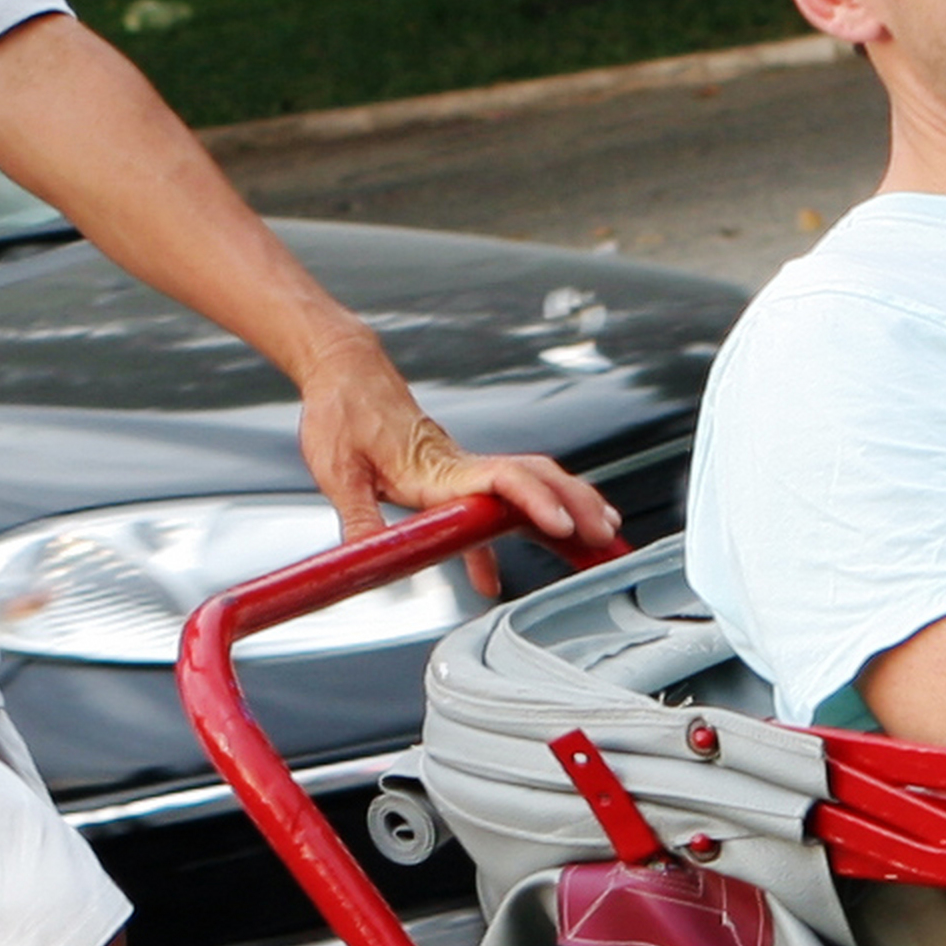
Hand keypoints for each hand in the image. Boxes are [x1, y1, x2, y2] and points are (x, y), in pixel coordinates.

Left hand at [297, 345, 624, 563]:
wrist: (345, 374)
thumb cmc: (343, 411)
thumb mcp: (339, 470)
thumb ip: (358, 518)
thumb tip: (367, 560)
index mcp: (437, 468)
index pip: (502, 480)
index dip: (536, 502)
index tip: (563, 525)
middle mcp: (460, 466)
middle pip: (536, 481)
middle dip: (578, 507)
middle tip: (606, 539)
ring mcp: (463, 469)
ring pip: (530, 485)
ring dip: (568, 508)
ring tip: (599, 537)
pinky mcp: (456, 474)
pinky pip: (501, 500)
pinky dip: (515, 529)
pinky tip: (497, 572)